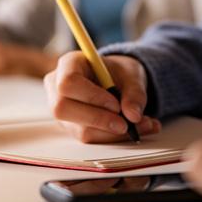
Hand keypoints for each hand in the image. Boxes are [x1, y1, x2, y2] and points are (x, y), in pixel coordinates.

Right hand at [44, 52, 159, 142]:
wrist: (118, 81)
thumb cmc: (119, 72)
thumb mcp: (132, 75)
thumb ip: (135, 93)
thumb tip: (134, 116)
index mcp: (69, 64)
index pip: (68, 83)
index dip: (91, 97)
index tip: (116, 105)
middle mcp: (57, 88)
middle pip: (63, 109)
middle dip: (98, 120)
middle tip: (127, 124)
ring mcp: (63, 111)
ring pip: (79, 129)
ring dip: (113, 133)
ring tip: (144, 125)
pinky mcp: (72, 128)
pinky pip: (90, 137)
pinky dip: (115, 136)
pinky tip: (137, 129)